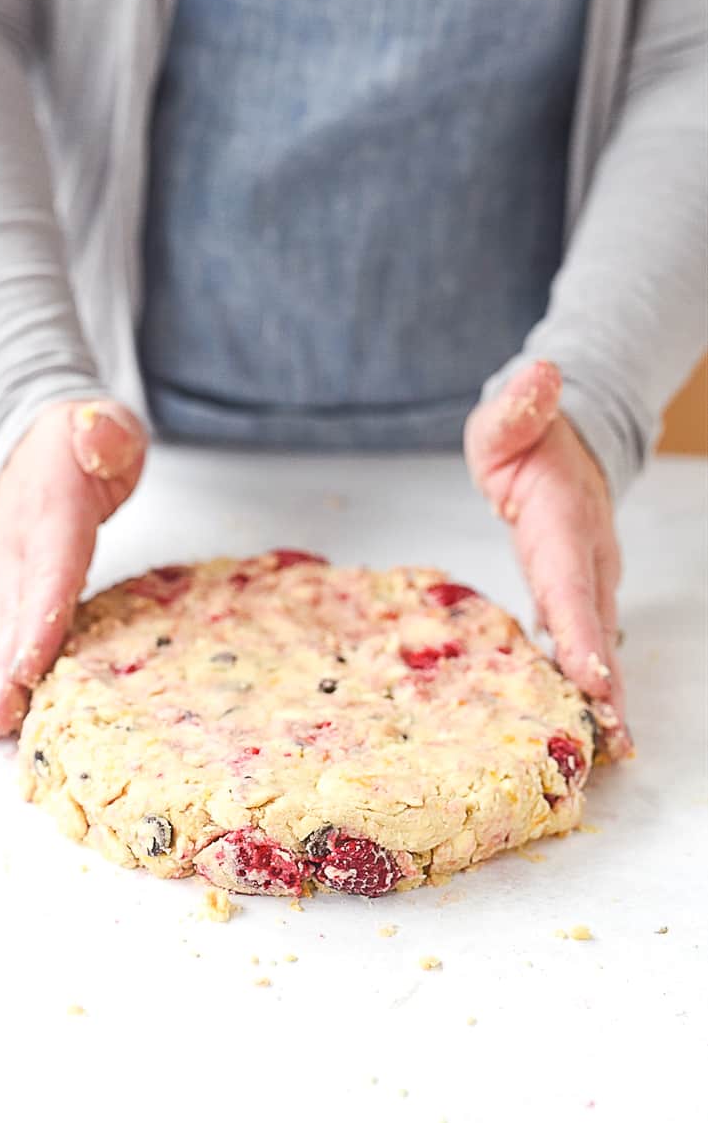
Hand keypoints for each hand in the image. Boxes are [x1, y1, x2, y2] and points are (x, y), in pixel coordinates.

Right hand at [0, 399, 146, 738]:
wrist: (41, 435)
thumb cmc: (86, 441)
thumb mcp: (109, 425)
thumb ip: (106, 434)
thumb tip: (96, 434)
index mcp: (54, 512)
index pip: (49, 573)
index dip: (37, 622)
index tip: (27, 667)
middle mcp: (23, 544)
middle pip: (15, 613)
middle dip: (4, 669)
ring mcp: (11, 563)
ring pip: (0, 625)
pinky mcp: (11, 579)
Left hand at [465, 361, 630, 750]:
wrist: (560, 444)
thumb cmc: (523, 436)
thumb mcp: (508, 417)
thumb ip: (519, 406)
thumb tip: (540, 374)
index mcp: (564, 520)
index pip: (573, 579)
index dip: (582, 627)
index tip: (591, 675)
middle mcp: (586, 555)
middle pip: (597, 624)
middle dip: (608, 683)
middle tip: (614, 740)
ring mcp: (587, 575)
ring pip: (599, 638)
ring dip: (606, 692)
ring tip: (612, 748)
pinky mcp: (578, 589)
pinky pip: (585, 637)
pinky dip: (590, 678)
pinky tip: (589, 719)